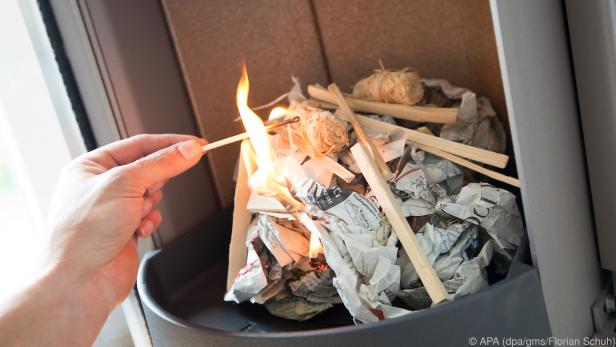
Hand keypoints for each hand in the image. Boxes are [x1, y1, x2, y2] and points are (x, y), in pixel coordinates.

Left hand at [45, 134, 204, 309]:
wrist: (80, 281)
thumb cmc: (83, 234)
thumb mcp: (126, 184)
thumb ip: (163, 164)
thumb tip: (188, 150)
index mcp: (90, 166)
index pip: (139, 144)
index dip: (169, 143)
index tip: (196, 144)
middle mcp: (100, 186)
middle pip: (148, 169)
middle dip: (154, 183)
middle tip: (150, 190)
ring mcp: (112, 209)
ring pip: (152, 194)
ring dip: (149, 206)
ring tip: (134, 216)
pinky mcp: (124, 229)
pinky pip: (151, 216)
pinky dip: (149, 222)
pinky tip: (137, 231)